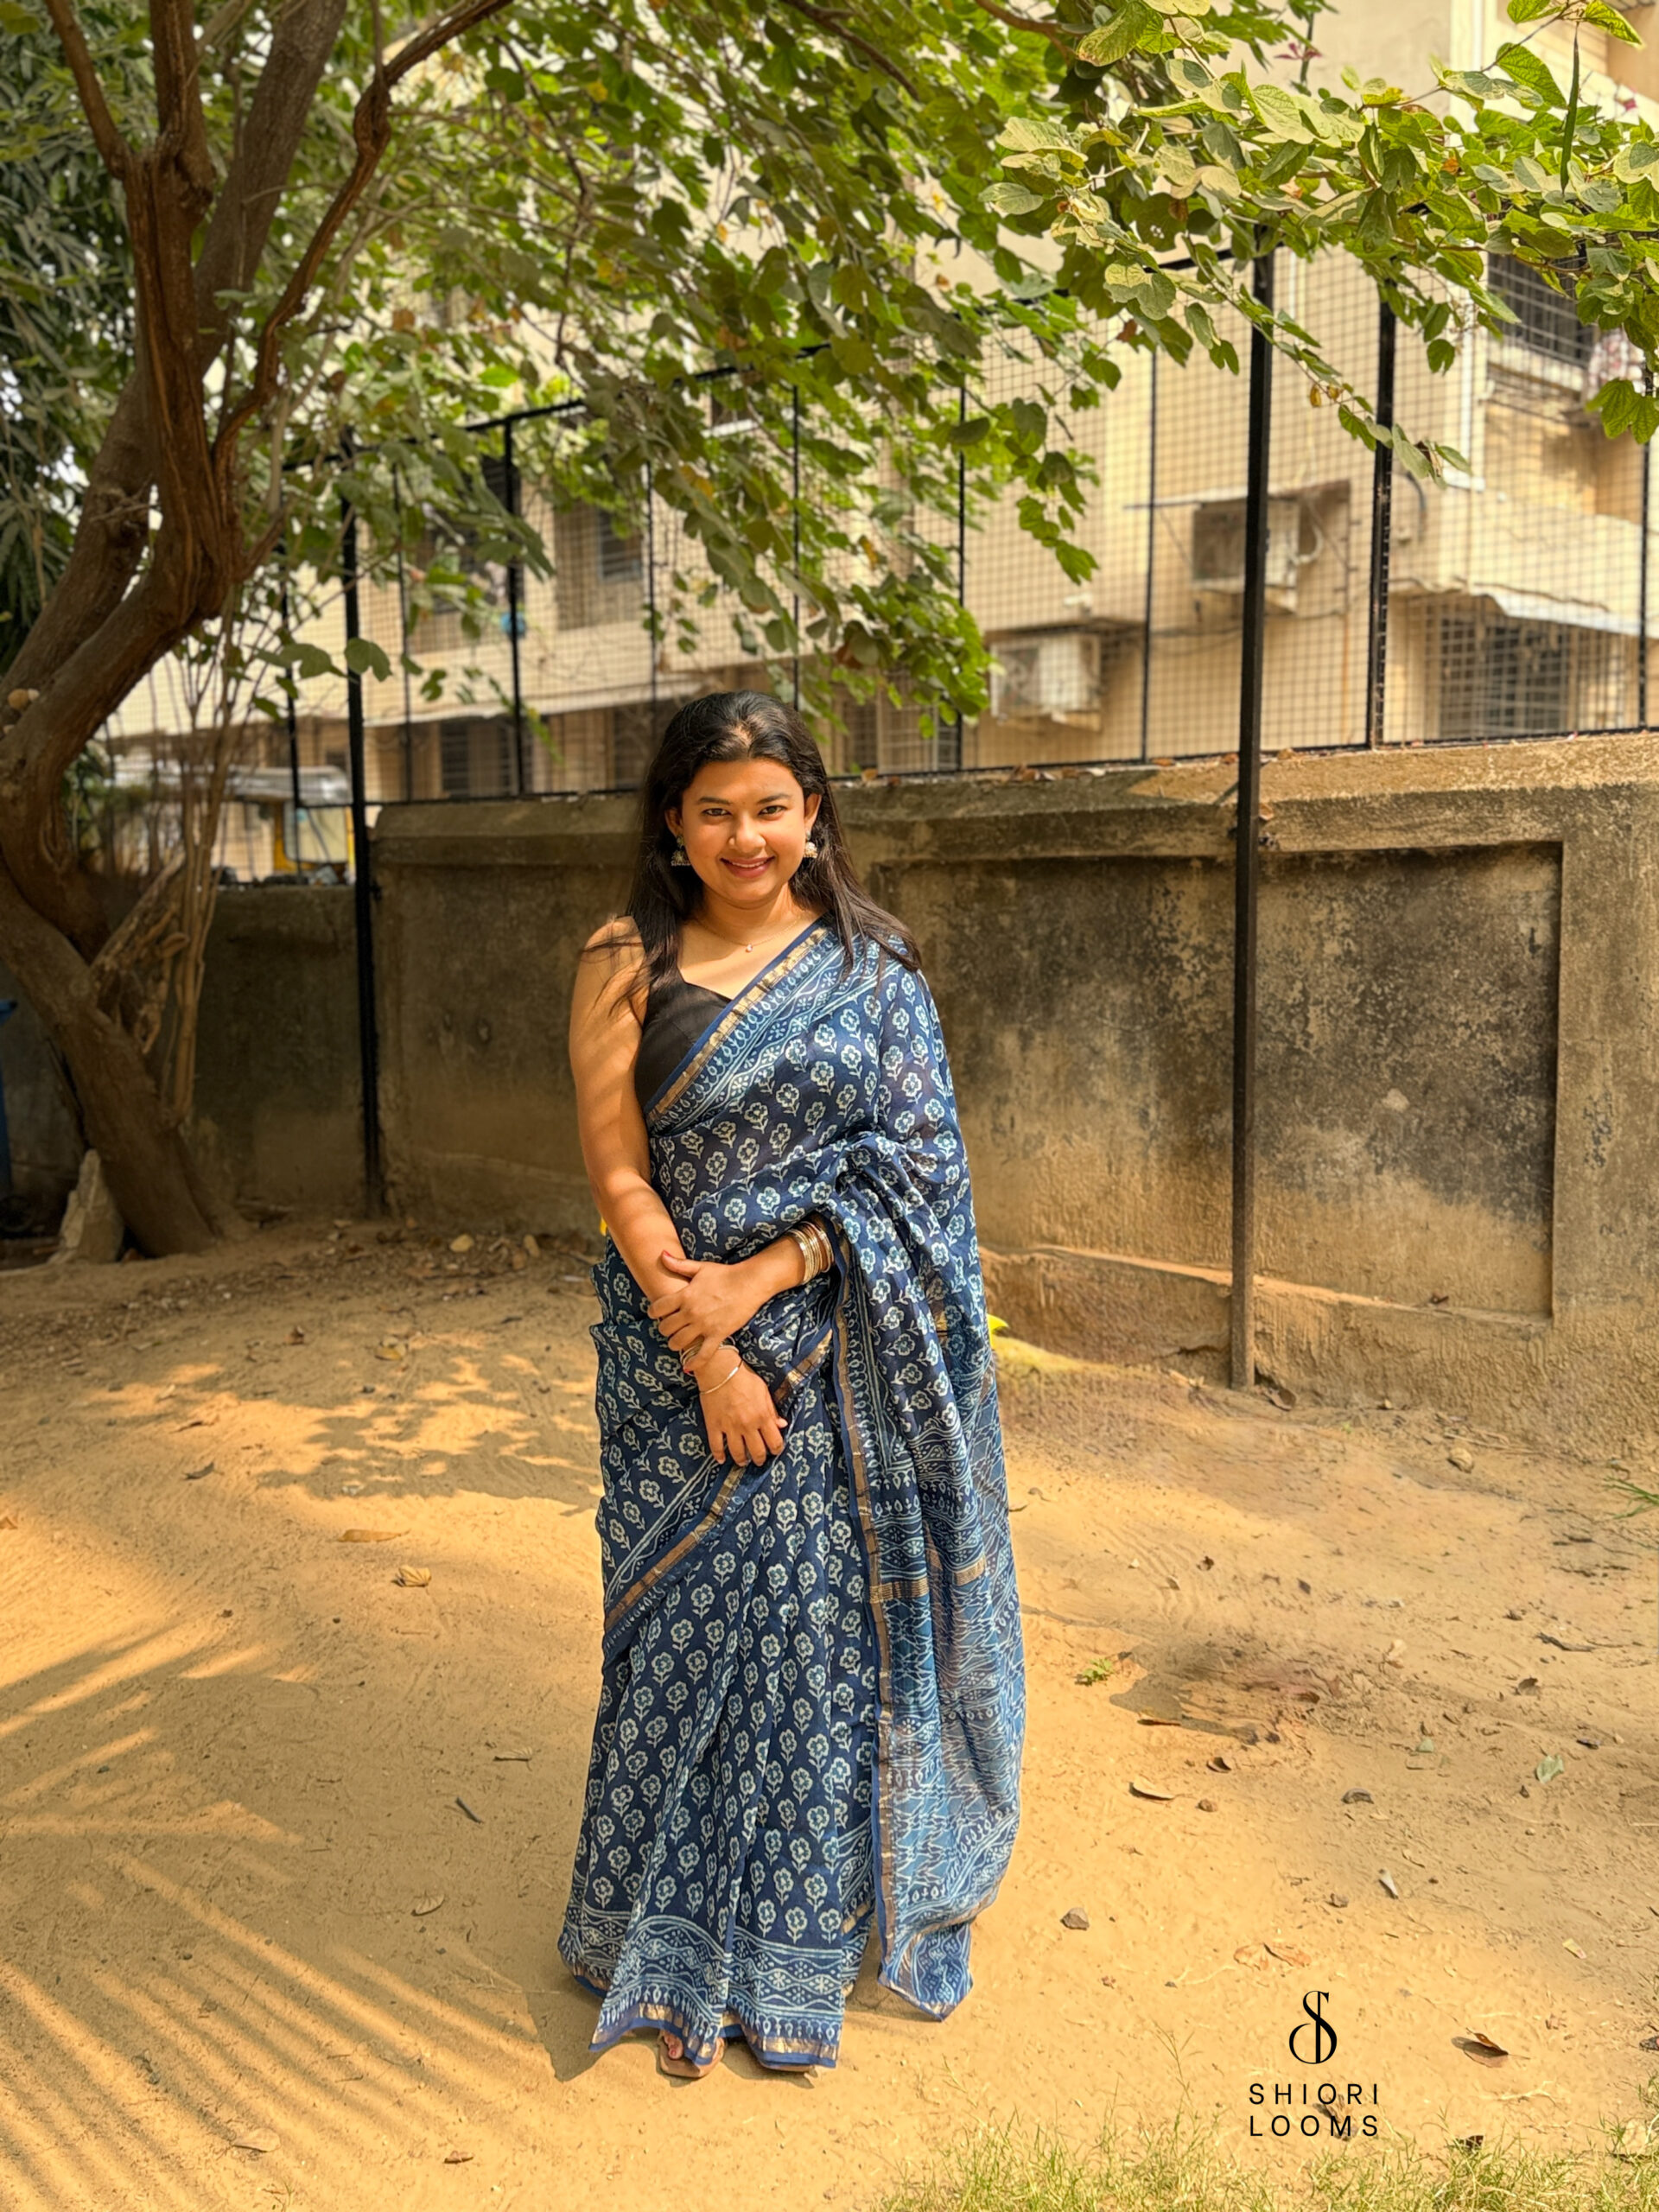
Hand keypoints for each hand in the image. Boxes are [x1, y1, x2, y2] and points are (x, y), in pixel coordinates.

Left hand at [648, 1253, 765, 1359]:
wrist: (750, 1283)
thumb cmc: (725, 1274)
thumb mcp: (700, 1267)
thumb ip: (679, 1264)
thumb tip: (661, 1254)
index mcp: (685, 1295)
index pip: (658, 1308)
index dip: (654, 1312)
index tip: (657, 1313)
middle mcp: (691, 1312)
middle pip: (666, 1328)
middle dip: (665, 1328)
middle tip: (670, 1327)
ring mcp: (704, 1325)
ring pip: (679, 1342)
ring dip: (675, 1344)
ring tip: (678, 1341)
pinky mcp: (718, 1334)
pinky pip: (703, 1354)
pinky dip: (694, 1362)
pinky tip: (688, 1366)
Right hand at [696, 1358, 785, 1466]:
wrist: (719, 1370)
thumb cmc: (744, 1378)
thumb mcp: (763, 1391)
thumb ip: (772, 1410)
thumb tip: (782, 1424)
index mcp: (762, 1416)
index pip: (774, 1441)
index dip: (777, 1449)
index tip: (775, 1451)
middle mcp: (747, 1425)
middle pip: (757, 1452)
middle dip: (760, 1459)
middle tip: (759, 1460)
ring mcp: (730, 1427)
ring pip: (738, 1453)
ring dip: (742, 1460)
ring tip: (743, 1461)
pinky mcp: (714, 1426)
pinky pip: (716, 1446)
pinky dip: (719, 1455)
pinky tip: (721, 1459)